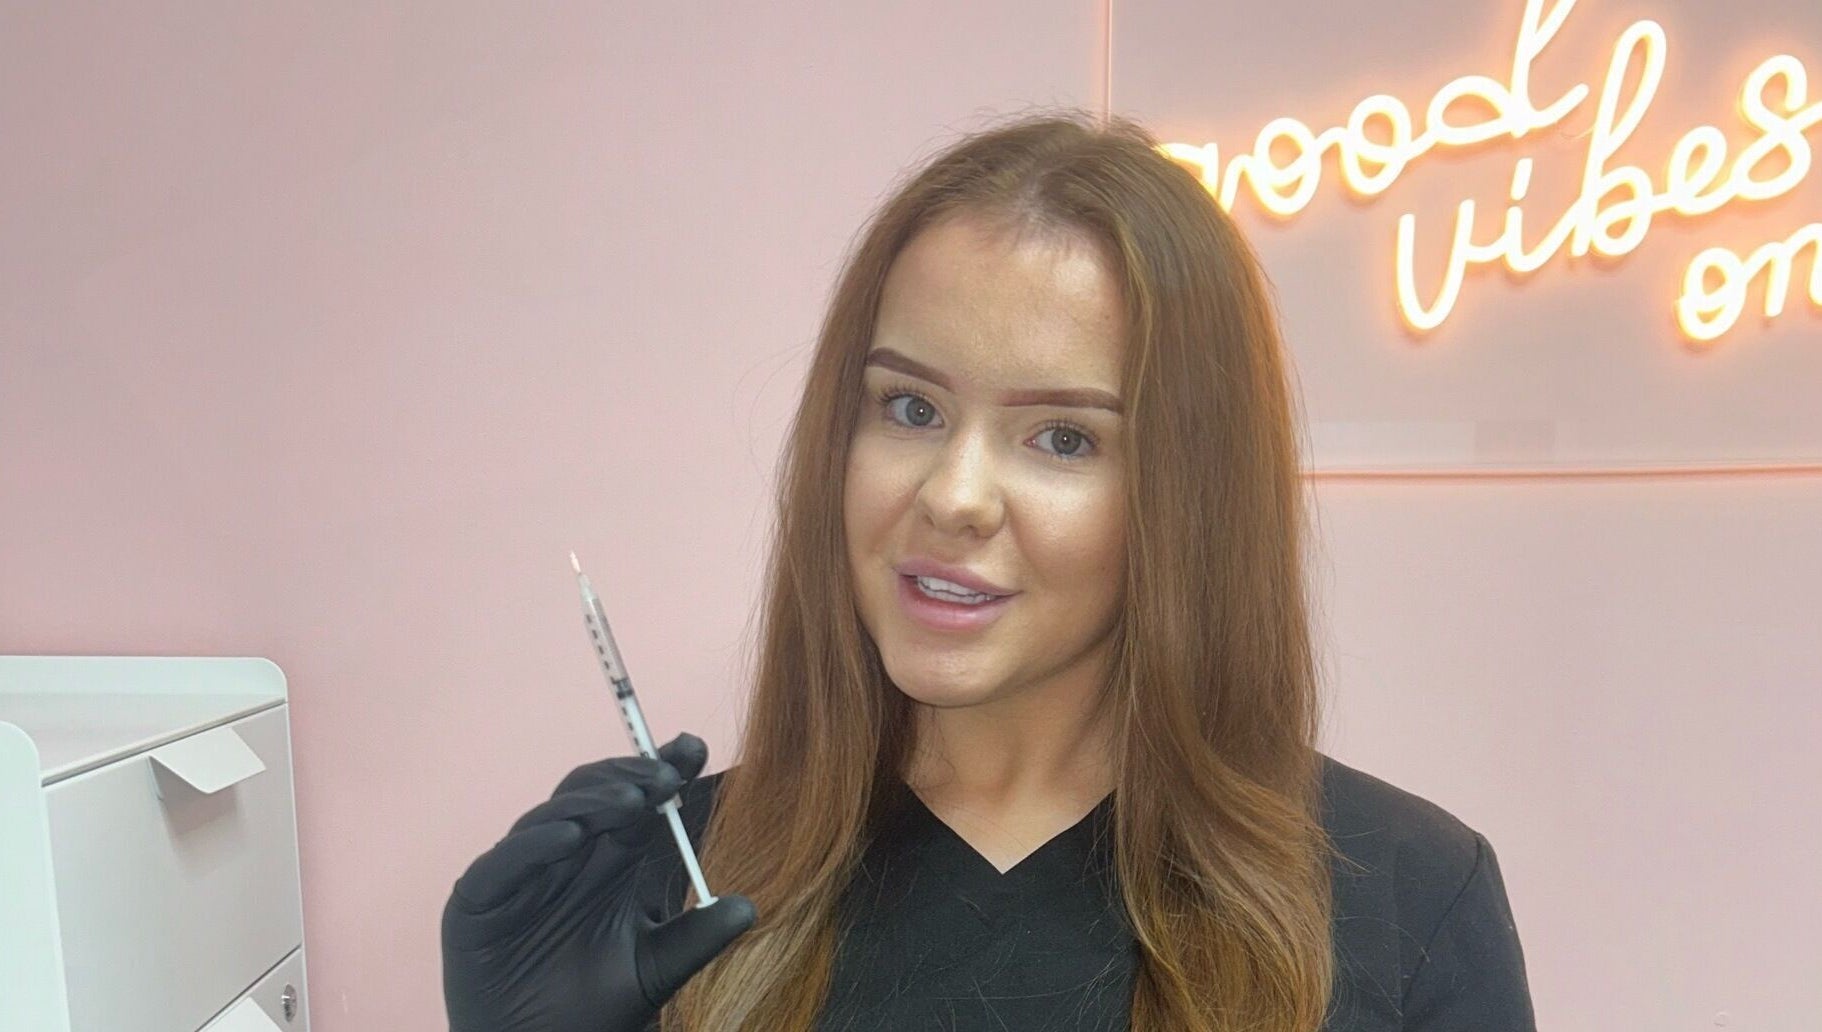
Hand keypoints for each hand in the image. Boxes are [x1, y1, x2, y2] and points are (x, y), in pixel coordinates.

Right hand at [441, 733, 755, 1031]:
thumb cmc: (591, 1009)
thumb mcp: (655, 969)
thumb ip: (696, 936)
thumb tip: (749, 908)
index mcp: (611, 862)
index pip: (640, 803)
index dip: (664, 770)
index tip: (693, 749)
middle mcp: (568, 856)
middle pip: (597, 794)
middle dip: (633, 778)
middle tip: (667, 775)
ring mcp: (523, 871)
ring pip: (554, 815)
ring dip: (594, 803)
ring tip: (631, 802)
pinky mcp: (480, 896)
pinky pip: (507, 859)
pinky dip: (536, 842)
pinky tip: (569, 836)